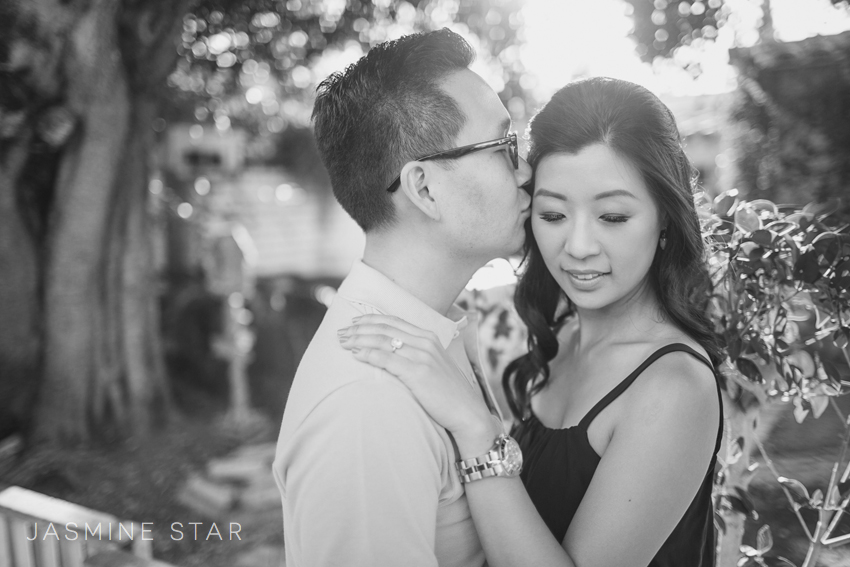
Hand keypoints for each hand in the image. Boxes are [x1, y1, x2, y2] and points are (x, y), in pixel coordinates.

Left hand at [338, 314, 500, 455]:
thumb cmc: (446, 392)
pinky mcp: (417, 372)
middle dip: (359, 329)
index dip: (370, 320)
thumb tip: (391, 352)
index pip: (393, 321)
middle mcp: (425, 342)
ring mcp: (422, 356)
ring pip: (383, 340)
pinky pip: (387, 359)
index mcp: (428, 336)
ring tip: (343, 342)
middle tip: (340, 333)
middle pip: (384, 328)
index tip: (353, 323)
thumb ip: (415, 354)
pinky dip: (369, 354)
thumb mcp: (433, 365)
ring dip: (359, 339)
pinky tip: (356, 354)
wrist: (466, 411)